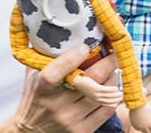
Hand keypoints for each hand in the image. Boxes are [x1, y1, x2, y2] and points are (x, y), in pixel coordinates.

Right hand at [2, 45, 119, 132]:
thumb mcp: (33, 76)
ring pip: (103, 92)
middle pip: (91, 80)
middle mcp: (57, 105)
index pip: (55, 73)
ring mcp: (70, 119)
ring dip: (113, 76)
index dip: (72, 58)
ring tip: (115, 66)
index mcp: (42, 88)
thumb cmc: (34, 98)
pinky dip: (113, 95)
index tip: (85, 46)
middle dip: (109, 60)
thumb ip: (44, 55)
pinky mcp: (82, 131)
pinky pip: (107, 109)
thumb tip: (57, 28)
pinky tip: (112, 86)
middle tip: (117, 49)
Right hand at [128, 103, 150, 132]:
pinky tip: (140, 124)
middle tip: (150, 130)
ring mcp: (139, 127)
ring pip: (142, 131)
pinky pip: (137, 128)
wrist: (137, 105)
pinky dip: (139, 127)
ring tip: (145, 127)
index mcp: (150, 125)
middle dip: (149, 131)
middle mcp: (144, 128)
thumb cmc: (147, 107)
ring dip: (144, 129)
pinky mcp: (134, 125)